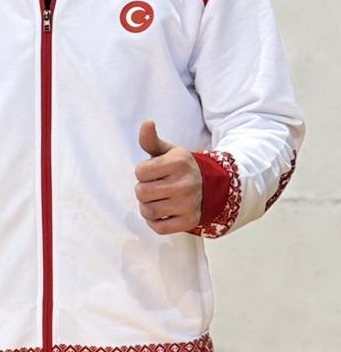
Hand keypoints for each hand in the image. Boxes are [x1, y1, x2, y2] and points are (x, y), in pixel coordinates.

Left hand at [134, 120, 201, 234]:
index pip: (140, 172)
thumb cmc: (181, 168)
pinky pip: (159, 228)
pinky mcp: (189, 221)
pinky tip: (162, 213)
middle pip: (142, 192)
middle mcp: (185, 183)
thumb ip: (151, 140)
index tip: (154, 172)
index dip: (143, 172)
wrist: (211, 186)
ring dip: (146, 207)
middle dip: (143, 190)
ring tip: (156, 200)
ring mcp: (188, 204)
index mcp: (178, 162)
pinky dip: (155, 222)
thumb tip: (147, 123)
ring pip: (148, 211)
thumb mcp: (168, 151)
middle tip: (154, 187)